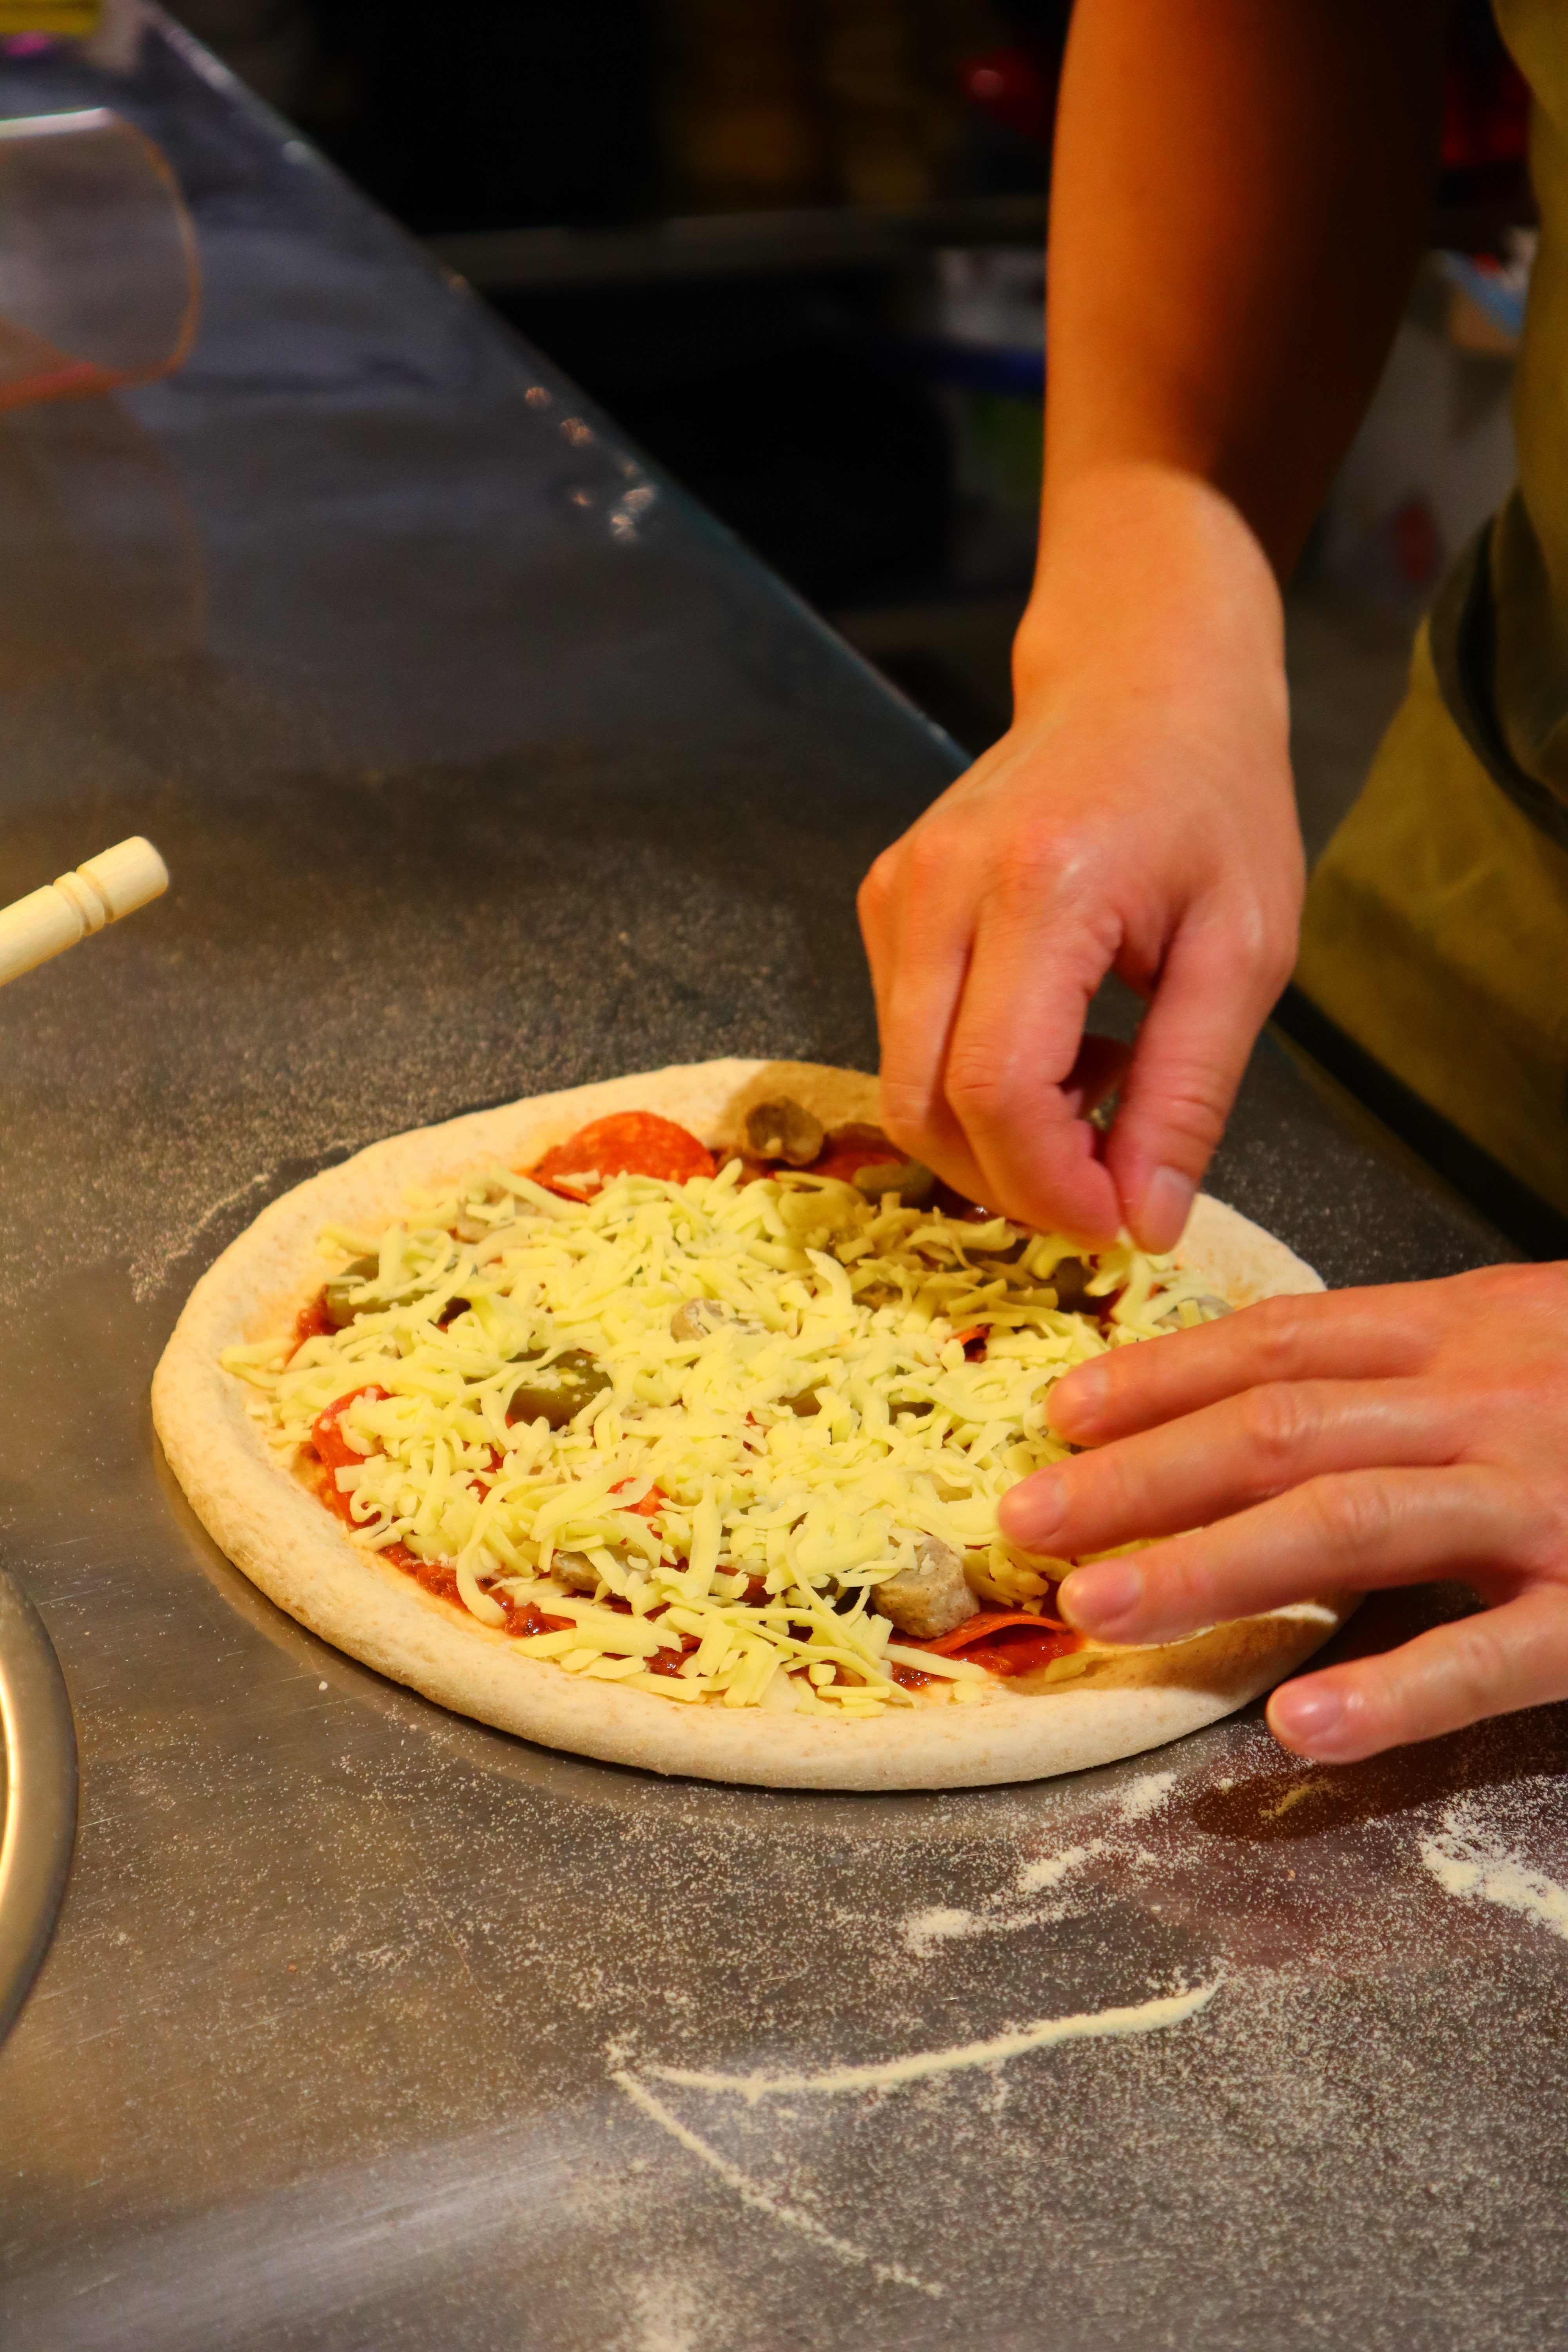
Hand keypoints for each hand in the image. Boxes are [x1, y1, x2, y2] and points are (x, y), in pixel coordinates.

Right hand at [858, 466, 1303, 1248]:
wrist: (1143, 677)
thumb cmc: (1214, 802)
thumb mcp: (1245, 951)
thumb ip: (1188, 1094)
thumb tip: (1143, 1225)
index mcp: (1039, 886)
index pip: (993, 1090)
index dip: (1047, 1187)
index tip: (1116, 1222)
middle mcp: (938, 887)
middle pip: (923, 1106)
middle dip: (1012, 1183)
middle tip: (1108, 1181)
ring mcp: (896, 893)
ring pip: (903, 1086)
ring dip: (995, 1135)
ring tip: (1097, 1085)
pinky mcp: (882, 903)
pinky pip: (904, 1043)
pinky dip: (973, 1086)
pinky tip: (1054, 1043)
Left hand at [996, 1264, 1567, 1761]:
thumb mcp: (1536, 1338)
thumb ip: (1421, 1368)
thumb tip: (1281, 1396)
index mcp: (1468, 1331)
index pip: (1282, 1345)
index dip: (1159, 1379)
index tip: (1058, 1414)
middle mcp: (1488, 1405)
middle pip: (1280, 1430)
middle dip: (1138, 1478)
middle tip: (1026, 1522)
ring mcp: (1545, 1504)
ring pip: (1349, 1522)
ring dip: (1208, 1567)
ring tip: (1098, 1610)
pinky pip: (1487, 1657)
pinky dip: (1390, 1693)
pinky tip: (1299, 1727)